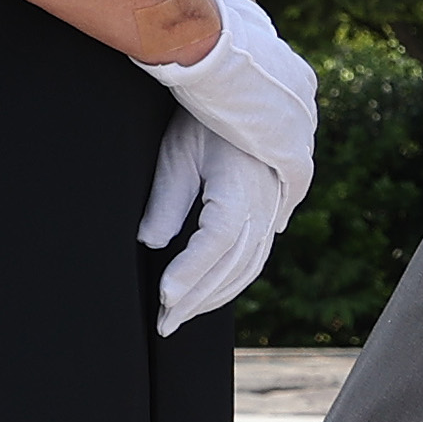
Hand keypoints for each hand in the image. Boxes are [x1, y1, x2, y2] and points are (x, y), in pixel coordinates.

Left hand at [138, 111, 287, 334]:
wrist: (250, 98)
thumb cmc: (206, 122)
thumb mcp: (178, 151)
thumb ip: (167, 198)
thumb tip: (151, 243)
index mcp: (242, 189)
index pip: (217, 241)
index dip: (192, 271)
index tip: (165, 296)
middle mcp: (264, 208)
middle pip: (232, 265)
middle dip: (196, 298)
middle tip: (163, 323)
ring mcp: (271, 215)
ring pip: (245, 268)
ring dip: (212, 297)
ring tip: (179, 317)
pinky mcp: (269, 218)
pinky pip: (253, 260)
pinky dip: (230, 283)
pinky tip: (207, 297)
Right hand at [140, 0, 315, 213]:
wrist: (206, 39)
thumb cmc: (204, 34)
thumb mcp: (223, 43)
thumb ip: (224, 49)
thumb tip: (210, 37)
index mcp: (294, 73)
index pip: (292, 109)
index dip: (280, 130)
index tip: (270, 145)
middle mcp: (304, 98)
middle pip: (297, 135)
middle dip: (283, 156)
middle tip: (270, 181)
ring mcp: (301, 123)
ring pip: (298, 160)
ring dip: (286, 182)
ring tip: (273, 207)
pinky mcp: (290, 148)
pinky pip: (295, 181)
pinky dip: (287, 198)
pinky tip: (276, 215)